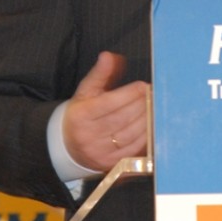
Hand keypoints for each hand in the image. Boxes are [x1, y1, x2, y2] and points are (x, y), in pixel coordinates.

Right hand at [63, 51, 148, 171]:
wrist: (67, 145)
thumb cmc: (82, 113)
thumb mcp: (86, 91)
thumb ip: (100, 73)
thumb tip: (109, 56)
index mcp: (81, 115)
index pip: (109, 104)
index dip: (129, 94)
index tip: (143, 86)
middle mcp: (89, 135)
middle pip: (122, 119)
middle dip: (141, 105)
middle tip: (153, 95)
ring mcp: (99, 152)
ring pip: (130, 135)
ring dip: (147, 120)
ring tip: (154, 108)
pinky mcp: (110, 164)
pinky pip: (133, 150)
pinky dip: (146, 137)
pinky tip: (152, 125)